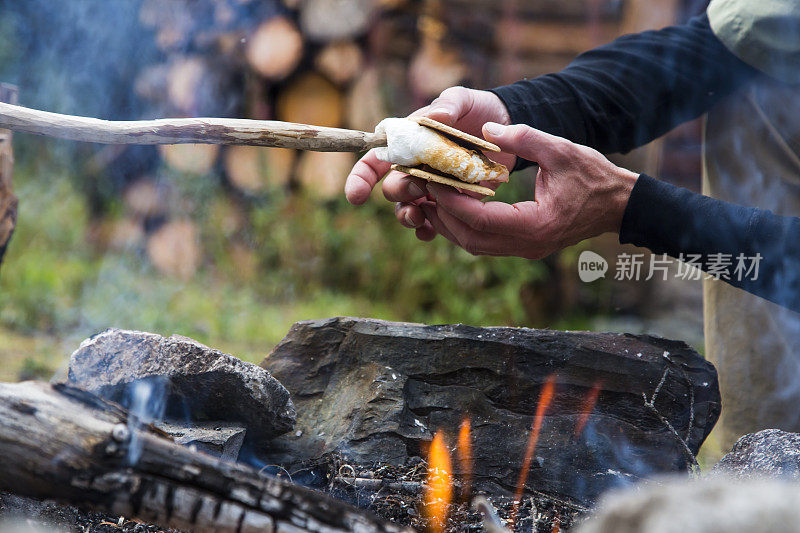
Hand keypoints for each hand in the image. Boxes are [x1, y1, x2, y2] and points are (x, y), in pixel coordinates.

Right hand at [344, 87, 513, 240]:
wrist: (505, 126)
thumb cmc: (476, 109)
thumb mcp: (463, 99)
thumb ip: (449, 104)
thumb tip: (437, 115)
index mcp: (408, 143)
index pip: (374, 161)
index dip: (361, 179)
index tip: (357, 196)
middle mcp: (414, 168)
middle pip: (392, 188)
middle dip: (398, 192)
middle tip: (417, 187)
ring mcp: (431, 188)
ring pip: (408, 209)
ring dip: (408, 216)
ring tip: (418, 218)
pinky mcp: (450, 202)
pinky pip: (433, 223)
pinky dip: (428, 230)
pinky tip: (431, 232)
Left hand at [419, 122, 638, 258]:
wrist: (619, 205)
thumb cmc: (594, 176)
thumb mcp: (561, 149)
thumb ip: (525, 137)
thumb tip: (488, 128)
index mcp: (535, 224)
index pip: (479, 220)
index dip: (450, 202)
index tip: (431, 180)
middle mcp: (527, 245)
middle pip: (470, 239)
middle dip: (442, 216)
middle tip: (422, 191)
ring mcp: (526, 249)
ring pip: (474, 245)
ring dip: (450, 224)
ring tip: (431, 198)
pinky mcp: (525, 246)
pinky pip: (486, 242)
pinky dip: (466, 226)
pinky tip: (454, 205)